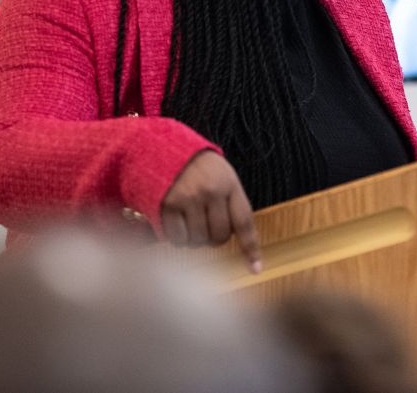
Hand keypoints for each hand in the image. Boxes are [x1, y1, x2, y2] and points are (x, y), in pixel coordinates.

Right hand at [161, 150, 261, 273]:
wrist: (161, 146)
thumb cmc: (197, 166)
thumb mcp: (222, 174)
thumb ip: (231, 201)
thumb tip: (237, 237)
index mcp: (229, 183)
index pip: (244, 222)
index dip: (250, 249)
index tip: (255, 269)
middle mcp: (211, 192)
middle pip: (219, 237)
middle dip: (214, 237)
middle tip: (206, 223)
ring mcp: (188, 199)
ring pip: (198, 241)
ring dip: (195, 239)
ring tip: (190, 221)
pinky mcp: (167, 206)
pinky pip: (177, 239)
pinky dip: (177, 238)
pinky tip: (176, 223)